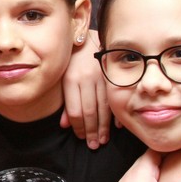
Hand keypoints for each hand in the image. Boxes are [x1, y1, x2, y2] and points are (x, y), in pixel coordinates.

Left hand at [60, 29, 110, 147]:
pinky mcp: (113, 74)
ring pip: (104, 107)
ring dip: (104, 126)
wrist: (86, 36)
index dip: (78, 127)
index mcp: (71, 79)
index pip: (76, 111)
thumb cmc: (71, 60)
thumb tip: (64, 125)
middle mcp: (86, 78)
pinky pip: (116, 97)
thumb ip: (66, 101)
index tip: (81, 138)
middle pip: (90, 111)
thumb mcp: (63, 78)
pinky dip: (117, 113)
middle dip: (92, 131)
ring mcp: (101, 76)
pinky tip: (117, 127)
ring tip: (103, 140)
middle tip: (94, 145)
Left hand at [98, 150, 180, 181]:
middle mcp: (131, 172)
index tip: (180, 145)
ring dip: (155, 168)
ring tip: (169, 169)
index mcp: (141, 170)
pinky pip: (137, 179)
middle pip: (149, 158)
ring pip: (142, 169)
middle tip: (178, 156)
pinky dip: (147, 178)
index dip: (168, 147)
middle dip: (163, 157)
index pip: (155, 150)